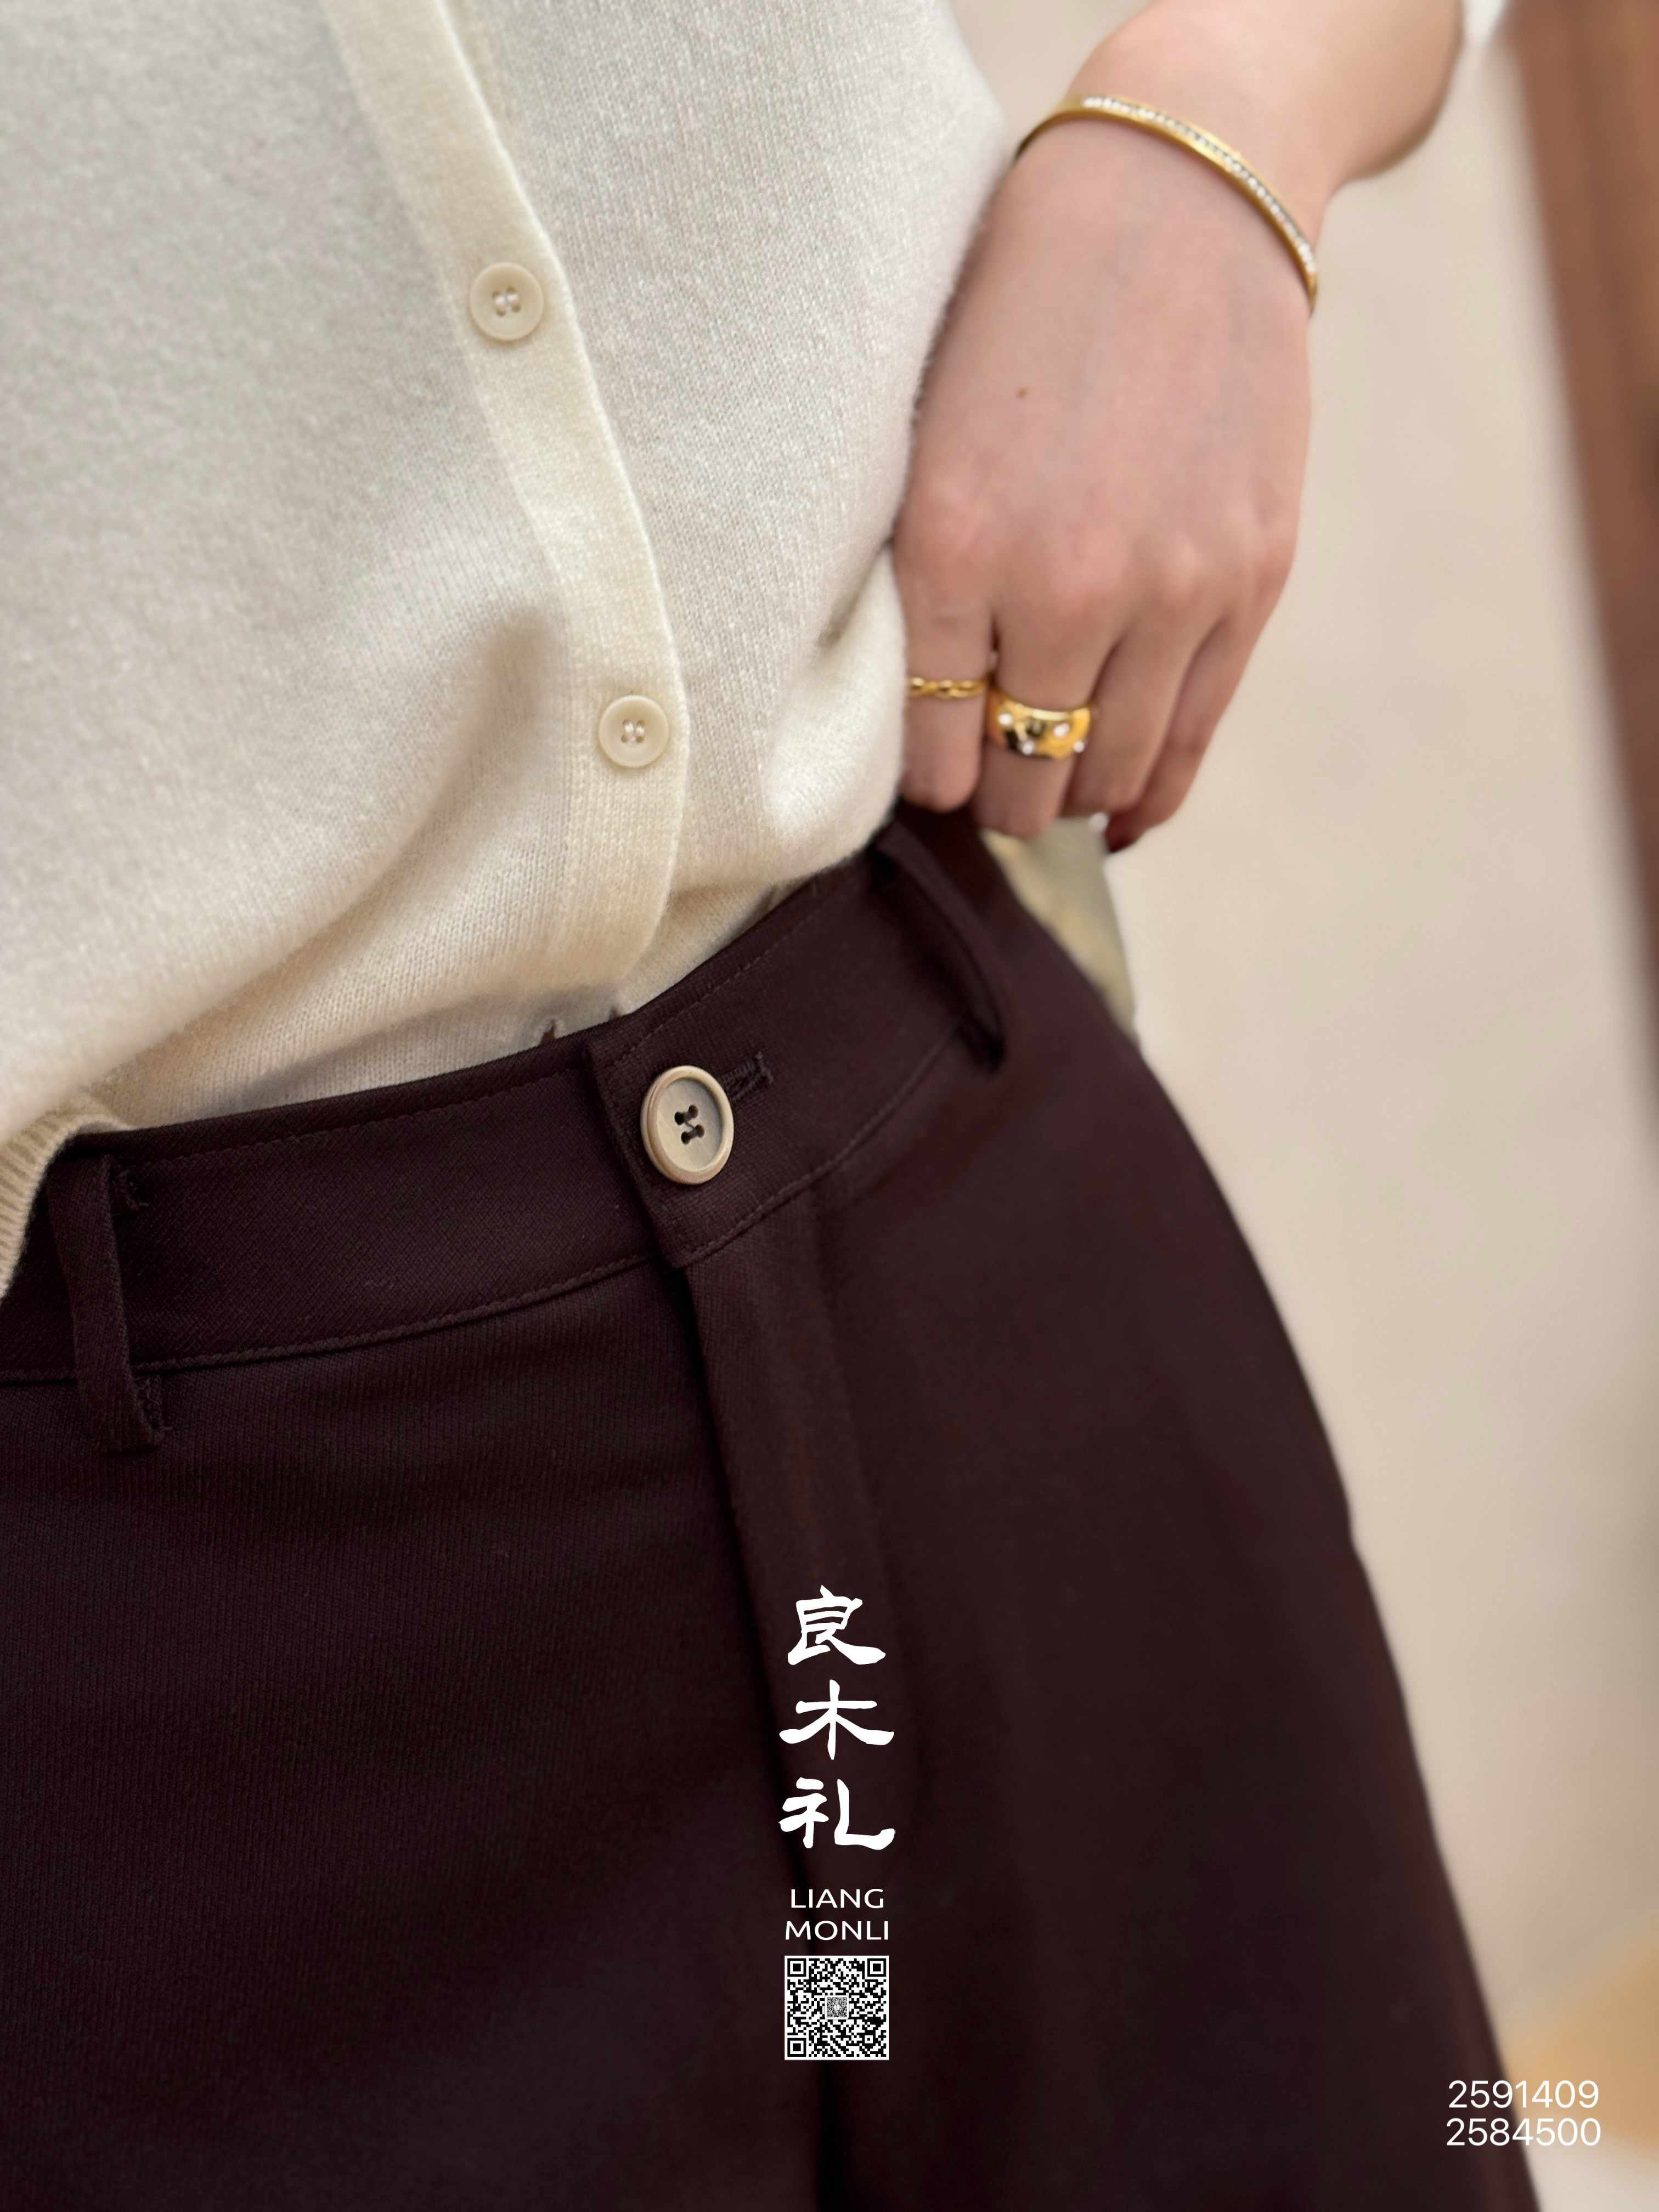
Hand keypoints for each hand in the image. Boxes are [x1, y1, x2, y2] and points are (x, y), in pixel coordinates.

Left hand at [895, 114, 1310, 848]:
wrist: (1180, 201)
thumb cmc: (1024, 311)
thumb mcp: (929, 436)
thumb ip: (922, 576)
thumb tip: (922, 716)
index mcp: (953, 546)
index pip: (928, 749)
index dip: (926, 778)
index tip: (930, 768)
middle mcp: (1062, 586)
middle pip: (1020, 776)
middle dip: (997, 797)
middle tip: (987, 784)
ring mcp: (1170, 591)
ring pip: (1108, 771)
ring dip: (1071, 796)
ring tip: (1051, 783)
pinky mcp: (1251, 581)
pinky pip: (1193, 742)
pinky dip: (1151, 794)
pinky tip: (1124, 813)